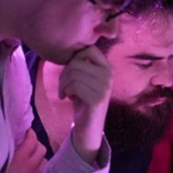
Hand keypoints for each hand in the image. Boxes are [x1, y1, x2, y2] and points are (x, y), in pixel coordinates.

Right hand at [2, 129, 46, 172]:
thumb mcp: (1, 166)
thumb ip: (8, 153)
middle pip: (41, 147)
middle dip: (35, 143)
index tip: (26, 132)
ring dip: (39, 154)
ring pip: (44, 157)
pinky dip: (40, 164)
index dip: (30, 133)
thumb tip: (13, 143)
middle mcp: (32, 163)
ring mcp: (37, 172)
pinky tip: (33, 167)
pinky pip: (43, 167)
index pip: (31, 140)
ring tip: (31, 155)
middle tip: (28, 143)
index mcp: (21, 158)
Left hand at [59, 46, 111, 162]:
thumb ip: (81, 63)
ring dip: (62, 84)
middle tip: (63, 86)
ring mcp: (105, 87)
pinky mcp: (97, 99)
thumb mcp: (84, 78)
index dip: (74, 58)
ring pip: (73, 73)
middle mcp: (109, 75)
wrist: (87, 126)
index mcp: (107, 68)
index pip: (88, 49)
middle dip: (64, 74)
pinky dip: (64, 91)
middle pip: (76, 62)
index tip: (71, 72)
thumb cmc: (82, 99)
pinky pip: (74, 85)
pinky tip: (67, 98)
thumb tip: (68, 46)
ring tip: (65, 92)